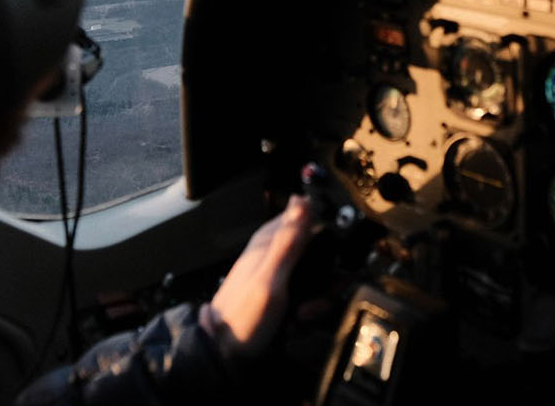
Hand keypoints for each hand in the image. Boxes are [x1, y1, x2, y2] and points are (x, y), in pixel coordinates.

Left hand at [201, 195, 318, 360]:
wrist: (223, 355)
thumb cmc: (242, 316)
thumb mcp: (270, 278)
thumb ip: (288, 241)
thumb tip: (300, 199)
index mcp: (269, 241)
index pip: (310, 222)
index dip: (327, 239)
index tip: (331, 263)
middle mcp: (275, 255)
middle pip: (319, 255)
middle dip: (325, 281)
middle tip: (311, 302)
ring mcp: (280, 278)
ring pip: (317, 280)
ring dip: (317, 301)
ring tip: (301, 316)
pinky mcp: (283, 298)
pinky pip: (308, 299)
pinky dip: (307, 313)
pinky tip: (296, 323)